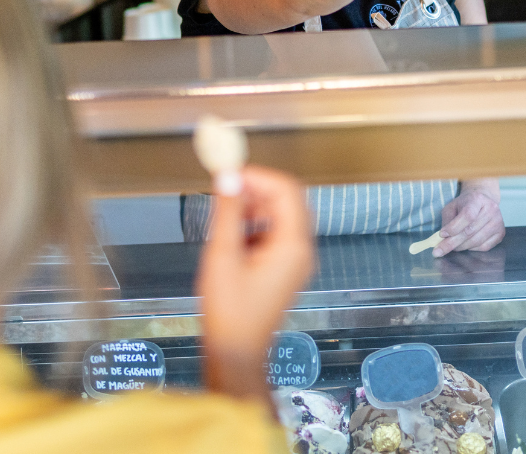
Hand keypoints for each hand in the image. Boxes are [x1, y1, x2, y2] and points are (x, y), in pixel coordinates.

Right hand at [195, 166, 314, 402]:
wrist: (236, 352)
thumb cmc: (229, 313)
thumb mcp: (223, 255)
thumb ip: (228, 212)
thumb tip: (229, 177)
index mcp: (293, 245)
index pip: (286, 190)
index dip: (258, 175)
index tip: (230, 173)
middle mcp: (301, 251)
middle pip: (287, 201)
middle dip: (256, 190)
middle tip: (226, 191)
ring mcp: (295, 262)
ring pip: (281, 217)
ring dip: (255, 208)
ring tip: (226, 218)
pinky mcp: (285, 270)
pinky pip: (276, 235)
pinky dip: (256, 227)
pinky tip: (232, 240)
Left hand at [436, 179, 504, 254]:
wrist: (483, 200)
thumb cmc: (465, 204)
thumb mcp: (452, 207)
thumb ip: (447, 221)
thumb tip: (443, 238)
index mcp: (477, 199)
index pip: (467, 216)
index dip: (454, 227)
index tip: (442, 234)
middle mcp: (491, 209)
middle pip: (470, 231)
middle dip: (453, 243)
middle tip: (440, 250)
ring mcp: (498, 222)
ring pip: (476, 241)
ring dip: (461, 247)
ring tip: (453, 245)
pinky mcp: (501, 233)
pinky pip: (484, 247)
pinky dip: (472, 248)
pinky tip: (467, 243)